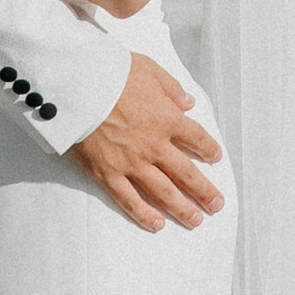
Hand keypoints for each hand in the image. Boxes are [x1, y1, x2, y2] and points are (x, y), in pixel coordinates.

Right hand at [71, 53, 224, 232]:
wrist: (78, 86)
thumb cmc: (111, 72)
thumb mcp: (149, 69)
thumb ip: (171, 88)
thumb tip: (188, 102)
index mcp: (167, 119)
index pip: (197, 138)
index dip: (209, 149)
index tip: (215, 158)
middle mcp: (155, 145)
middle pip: (186, 173)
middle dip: (204, 191)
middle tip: (216, 204)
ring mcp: (132, 163)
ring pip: (163, 192)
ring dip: (182, 208)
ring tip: (196, 220)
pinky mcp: (108, 173)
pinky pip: (129, 199)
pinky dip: (144, 214)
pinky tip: (157, 224)